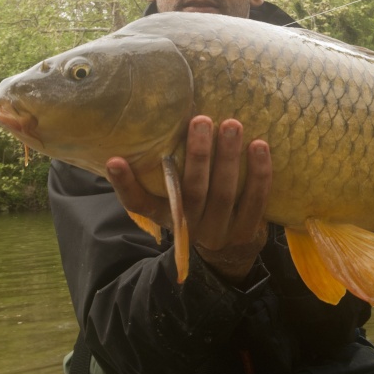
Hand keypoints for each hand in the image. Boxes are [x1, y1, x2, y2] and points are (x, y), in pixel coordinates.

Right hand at [106, 116, 271, 282]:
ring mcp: (219, 232)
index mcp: (165, 215)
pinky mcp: (246, 232)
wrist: (230, 252)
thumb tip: (153, 124)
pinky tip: (259, 146)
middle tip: (201, 120)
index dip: (125, 184)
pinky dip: (259, 174)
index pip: (138, 204)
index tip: (114, 160)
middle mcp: (189, 227)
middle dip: (198, 155)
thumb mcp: (177, 198)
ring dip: (228, 158)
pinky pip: (255, 201)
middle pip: (192, 192)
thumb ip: (167, 172)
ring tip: (232, 125)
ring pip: (223, 194)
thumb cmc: (199, 208)